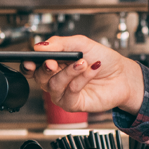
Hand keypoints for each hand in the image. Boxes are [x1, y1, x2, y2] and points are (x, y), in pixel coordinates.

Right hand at [20, 35, 144, 114]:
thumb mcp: (80, 43)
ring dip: (69, 72)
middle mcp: (55, 79)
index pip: (32, 67)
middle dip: (45, 68)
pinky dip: (80, 79)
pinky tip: (91, 70)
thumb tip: (39, 46)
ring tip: (82, 62)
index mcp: (52, 64)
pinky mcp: (72, 104)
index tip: (29, 60)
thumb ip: (59, 43)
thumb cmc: (101, 59)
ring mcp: (63, 93)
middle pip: (39, 77)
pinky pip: (70, 93)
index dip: (27, 65)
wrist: (121, 75)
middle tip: (53, 62)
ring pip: (54, 85)